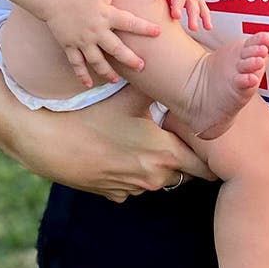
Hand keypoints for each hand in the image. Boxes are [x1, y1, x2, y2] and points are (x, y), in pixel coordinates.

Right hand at [12, 99, 215, 202]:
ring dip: (159, 166)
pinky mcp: (116, 195)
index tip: (214, 150)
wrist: (54, 144)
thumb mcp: (129, 97)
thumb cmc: (93, 117)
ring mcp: (134, 189)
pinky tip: (123, 154)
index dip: (211, 159)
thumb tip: (177, 72)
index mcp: (164, 153)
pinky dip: (135, 174)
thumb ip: (157, 87)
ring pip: (159, 180)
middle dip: (187, 161)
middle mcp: (154, 176)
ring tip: (148, 143)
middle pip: (184, 175)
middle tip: (184, 142)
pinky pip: (135, 186)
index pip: (204, 166)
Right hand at [42, 0, 160, 87]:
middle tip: (142, 66)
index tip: (158, 32)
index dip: (144, 27)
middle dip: (129, 58)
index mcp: (105, 14)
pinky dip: (81, 75)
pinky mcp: (69, 45)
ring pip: (96, 60)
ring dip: (107, 72)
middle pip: (115, 48)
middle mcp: (95, 30)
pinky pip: (76, 63)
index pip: (129, 22)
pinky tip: (88, 84)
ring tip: (116, 80)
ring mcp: (81, 40)